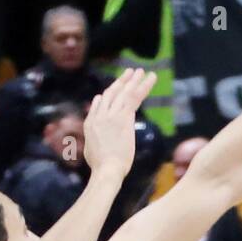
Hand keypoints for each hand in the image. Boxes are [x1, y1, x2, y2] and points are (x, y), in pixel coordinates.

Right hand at [83, 68, 156, 182]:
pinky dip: (144, 86)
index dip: (108, 94)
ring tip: (140, 71)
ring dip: (133, 79)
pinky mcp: (124, 117)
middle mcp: (100, 114)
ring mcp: (112, 114)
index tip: (115, 88)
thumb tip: (96, 134)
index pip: (100, 103)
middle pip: (112, 93)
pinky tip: (151, 77)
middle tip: (130, 72)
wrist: (107, 169)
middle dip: (121, 81)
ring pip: (124, 92)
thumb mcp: (90, 150)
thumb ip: (93, 138)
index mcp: (91, 122)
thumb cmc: (101, 167)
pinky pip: (135, 97)